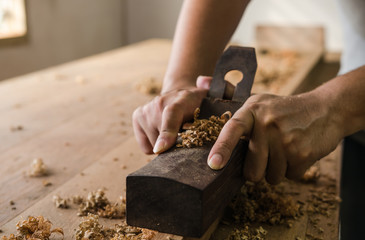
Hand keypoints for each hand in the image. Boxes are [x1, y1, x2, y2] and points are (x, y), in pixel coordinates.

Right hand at [132, 76, 211, 153]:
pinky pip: (147, 147)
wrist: (181, 94)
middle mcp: (160, 102)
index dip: (167, 132)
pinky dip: (155, 146)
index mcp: (182, 99)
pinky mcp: (137, 117)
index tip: (162, 148)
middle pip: (164, 140)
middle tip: (187, 138)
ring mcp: (146, 110)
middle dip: (176, 147)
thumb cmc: (202, 103)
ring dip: (166, 147)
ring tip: (176, 133)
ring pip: (155, 147)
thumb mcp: (215, 98)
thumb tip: (203, 81)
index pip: (171, 114)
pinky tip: (164, 134)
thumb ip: (222, 90)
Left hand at [207, 92, 342, 183]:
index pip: (233, 130)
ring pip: (271, 176)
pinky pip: (289, 176)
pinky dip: (293, 169)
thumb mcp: (257, 99)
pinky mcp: (303, 153)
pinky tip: (297, 151)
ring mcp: (286, 139)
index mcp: (252, 111)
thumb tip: (201, 80)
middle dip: (258, 169)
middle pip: (252, 170)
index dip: (222, 148)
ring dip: (277, 169)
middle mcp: (268, 124)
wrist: (325, 109)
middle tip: (267, 153)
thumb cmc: (283, 108)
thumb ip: (230, 94)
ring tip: (284, 148)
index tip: (213, 164)